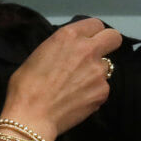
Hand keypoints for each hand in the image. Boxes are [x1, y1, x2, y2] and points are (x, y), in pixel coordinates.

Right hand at [4, 18, 122, 140]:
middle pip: (114, 38)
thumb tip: (71, 52)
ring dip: (95, 73)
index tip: (86, 42)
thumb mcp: (40, 54)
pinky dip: (93, 92)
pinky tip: (77, 100)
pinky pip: (102, 87)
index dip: (92, 33)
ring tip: (76, 87)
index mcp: (69, 36)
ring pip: (106, 67)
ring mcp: (98, 71)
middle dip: (107, 44)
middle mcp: (88, 49)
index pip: (96, 24)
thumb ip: (62, 48)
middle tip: (95, 56)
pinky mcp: (103, 92)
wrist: (31, 116)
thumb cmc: (26, 85)